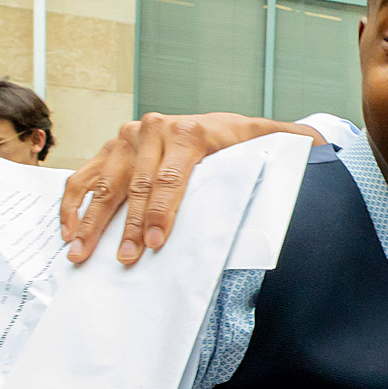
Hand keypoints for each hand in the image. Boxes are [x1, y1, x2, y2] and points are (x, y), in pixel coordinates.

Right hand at [58, 112, 318, 264]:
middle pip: (136, 185)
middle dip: (128, 227)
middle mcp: (156, 129)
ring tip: (79, 253)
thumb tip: (319, 154)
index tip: (157, 245)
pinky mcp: (112, 147)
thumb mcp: (273, 149)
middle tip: (124, 261)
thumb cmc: (248, 148)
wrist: (228, 127)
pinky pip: (86, 175)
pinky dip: (74, 203)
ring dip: (90, 220)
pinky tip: (68, 231)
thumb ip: (295, 154)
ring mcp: (129, 136)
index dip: (163, 214)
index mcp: (193, 132)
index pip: (173, 179)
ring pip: (106, 182)